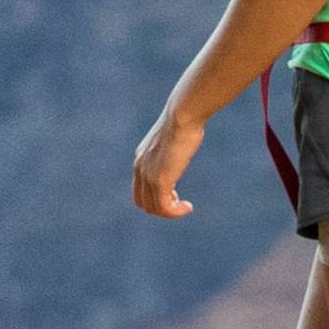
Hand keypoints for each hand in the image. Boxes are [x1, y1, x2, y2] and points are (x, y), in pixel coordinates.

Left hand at [132, 102, 205, 219]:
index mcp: (141, 159)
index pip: (140, 190)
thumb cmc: (184, 121)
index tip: (175, 195)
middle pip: (143, 202)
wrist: (182, 115)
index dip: (155, 198)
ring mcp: (148, 175)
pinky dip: (176, 212)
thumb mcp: (174, 137)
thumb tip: (180, 149)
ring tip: (186, 207)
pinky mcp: (159, 180)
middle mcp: (140, 168)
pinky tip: (188, 207)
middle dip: (162, 207)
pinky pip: (164, 207)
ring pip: (154, 208)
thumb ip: (171, 148)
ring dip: (171, 212)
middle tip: (180, 202)